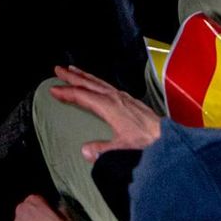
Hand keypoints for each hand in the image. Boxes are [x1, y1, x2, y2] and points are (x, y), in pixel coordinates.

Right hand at [46, 65, 163, 159]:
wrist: (168, 138)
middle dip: (72, 76)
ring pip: (98, 82)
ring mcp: (123, 96)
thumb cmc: (146, 142)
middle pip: (89, 83)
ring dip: (84, 75)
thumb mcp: (123, 148)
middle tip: (57, 69)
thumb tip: (84, 151)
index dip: (67, 93)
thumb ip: (102, 150)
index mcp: (109, 106)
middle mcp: (114, 97)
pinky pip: (107, 85)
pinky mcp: (129, 99)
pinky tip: (97, 83)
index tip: (53, 89)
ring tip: (73, 69)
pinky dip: (96, 80)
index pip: (83, 96)